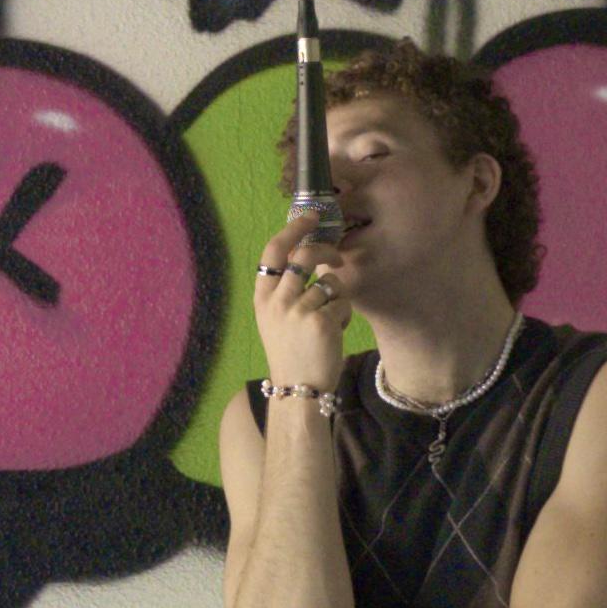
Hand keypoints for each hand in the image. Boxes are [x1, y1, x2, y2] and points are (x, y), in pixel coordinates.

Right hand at [255, 212, 350, 393]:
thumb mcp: (276, 319)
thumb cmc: (291, 353)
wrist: (298, 390)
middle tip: (338, 256)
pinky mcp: (321, 322)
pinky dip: (343, 318)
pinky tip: (333, 336)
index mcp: (263, 298)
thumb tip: (305, 253)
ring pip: (330, 282)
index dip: (293, 228)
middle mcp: (277, 301)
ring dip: (337, 298)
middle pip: (305, 255)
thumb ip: (285, 289)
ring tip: (329, 320)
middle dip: (327, 249)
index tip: (310, 216)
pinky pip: (342, 304)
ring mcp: (298, 311)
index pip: (274, 250)